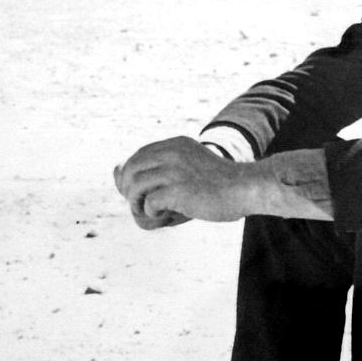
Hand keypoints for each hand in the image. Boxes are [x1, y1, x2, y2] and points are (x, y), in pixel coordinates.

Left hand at [115, 136, 260, 227]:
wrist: (247, 189)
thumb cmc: (218, 186)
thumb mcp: (185, 171)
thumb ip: (153, 171)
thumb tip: (115, 170)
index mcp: (176, 144)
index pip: (138, 156)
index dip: (133, 177)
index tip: (144, 193)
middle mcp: (173, 152)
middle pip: (130, 169)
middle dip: (129, 190)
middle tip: (143, 205)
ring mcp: (176, 169)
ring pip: (134, 186)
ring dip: (137, 203)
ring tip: (152, 212)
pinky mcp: (178, 189)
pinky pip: (149, 203)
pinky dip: (152, 213)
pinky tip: (166, 215)